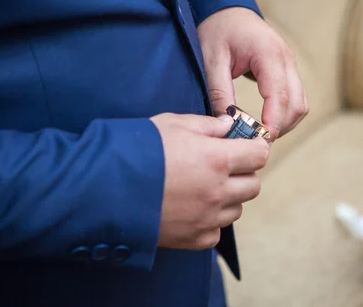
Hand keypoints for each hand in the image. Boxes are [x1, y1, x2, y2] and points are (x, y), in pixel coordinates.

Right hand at [150, 113, 268, 249]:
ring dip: (228, 198)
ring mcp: (207, 218)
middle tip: (223, 166)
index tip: (246, 146)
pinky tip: (191, 208)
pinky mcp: (194, 239)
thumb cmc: (137, 151)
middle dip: (243, 173)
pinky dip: (210, 221)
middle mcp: (218, 191)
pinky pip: (217, 230)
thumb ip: (207, 125)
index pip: (259, 155)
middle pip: (253, 185)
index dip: (254, 148)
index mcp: (217, 159)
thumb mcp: (172, 124)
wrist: (102, 190)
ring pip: (237, 209)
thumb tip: (229, 126)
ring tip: (203, 187)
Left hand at [198, 7, 308, 140]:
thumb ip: (220, 92)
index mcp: (268, 53)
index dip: (273, 122)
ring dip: (285, 123)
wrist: (226, 9)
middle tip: (256, 143)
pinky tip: (266, 122)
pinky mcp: (288, 69)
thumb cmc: (217, 29)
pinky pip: (296, 98)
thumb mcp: (211, 60)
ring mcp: (291, 63)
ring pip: (301, 104)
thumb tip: (229, 124)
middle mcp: (286, 58)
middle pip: (297, 104)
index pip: (279, 96)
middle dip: (280, 127)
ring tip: (260, 135)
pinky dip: (285, 114)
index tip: (260, 141)